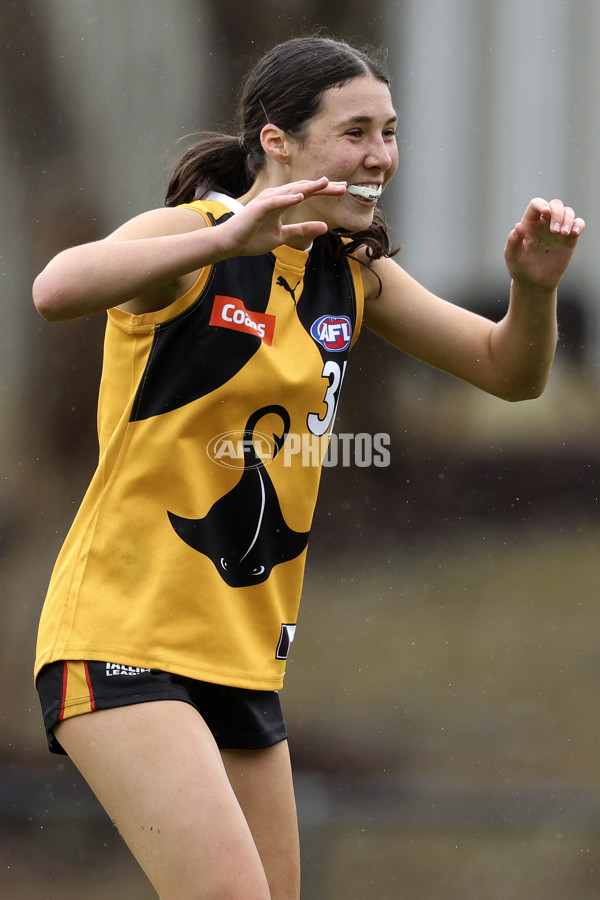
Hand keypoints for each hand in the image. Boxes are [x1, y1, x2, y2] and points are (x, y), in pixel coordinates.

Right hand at [214, 177, 346, 256]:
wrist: (229, 244)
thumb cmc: (252, 238)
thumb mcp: (283, 236)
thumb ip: (302, 230)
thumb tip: (325, 226)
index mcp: (282, 202)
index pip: (307, 193)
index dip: (324, 190)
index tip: (342, 189)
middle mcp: (275, 197)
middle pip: (303, 188)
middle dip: (322, 187)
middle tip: (342, 186)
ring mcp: (266, 202)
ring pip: (290, 192)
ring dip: (308, 187)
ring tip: (324, 183)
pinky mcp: (257, 209)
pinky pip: (274, 203)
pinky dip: (287, 199)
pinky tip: (300, 197)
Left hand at [504, 198, 584, 291]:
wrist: (534, 283)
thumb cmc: (520, 268)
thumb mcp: (512, 257)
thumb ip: (513, 241)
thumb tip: (518, 226)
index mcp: (529, 223)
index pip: (536, 204)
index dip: (542, 204)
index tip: (545, 213)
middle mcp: (544, 223)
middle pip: (555, 205)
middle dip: (557, 214)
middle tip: (555, 232)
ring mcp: (558, 229)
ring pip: (568, 212)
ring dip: (568, 219)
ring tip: (563, 234)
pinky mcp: (569, 238)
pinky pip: (578, 223)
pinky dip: (579, 224)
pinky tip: (574, 233)